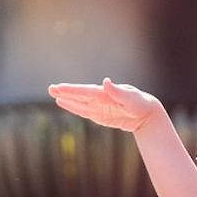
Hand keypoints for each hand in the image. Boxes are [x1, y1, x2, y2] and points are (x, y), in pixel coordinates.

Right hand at [47, 78, 162, 132]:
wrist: (146, 112)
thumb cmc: (140, 104)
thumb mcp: (131, 99)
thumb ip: (118, 91)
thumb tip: (105, 81)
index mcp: (105, 93)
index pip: (86, 92)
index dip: (72, 90)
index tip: (60, 88)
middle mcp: (100, 98)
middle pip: (79, 95)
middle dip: (66, 92)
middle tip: (50, 88)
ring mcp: (98, 106)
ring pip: (79, 103)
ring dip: (67, 99)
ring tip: (53, 93)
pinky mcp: (99, 115)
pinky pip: (83, 111)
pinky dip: (73, 107)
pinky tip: (64, 103)